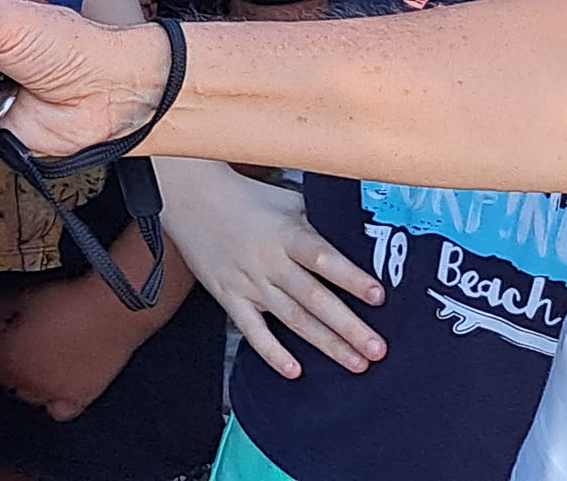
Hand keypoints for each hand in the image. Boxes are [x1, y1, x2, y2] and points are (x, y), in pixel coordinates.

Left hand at [0, 266, 155, 419]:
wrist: (115, 310)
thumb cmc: (66, 300)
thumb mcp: (21, 297)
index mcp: (7, 360)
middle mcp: (26, 385)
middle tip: (3, 335)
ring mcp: (54, 396)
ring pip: (24, 393)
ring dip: (20, 376)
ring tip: (28, 353)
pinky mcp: (81, 399)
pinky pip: (57, 409)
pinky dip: (49, 398)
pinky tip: (51, 380)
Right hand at [158, 156, 385, 379]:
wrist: (188, 196)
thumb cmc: (244, 197)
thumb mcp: (287, 202)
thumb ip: (318, 225)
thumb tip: (360, 241)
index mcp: (287, 233)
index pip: (322, 258)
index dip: (350, 277)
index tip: (378, 295)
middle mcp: (269, 261)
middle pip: (314, 298)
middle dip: (348, 327)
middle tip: (377, 350)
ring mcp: (248, 282)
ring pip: (292, 318)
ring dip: (325, 343)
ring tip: (356, 364)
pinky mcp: (229, 296)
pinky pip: (252, 330)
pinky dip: (272, 351)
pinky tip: (294, 370)